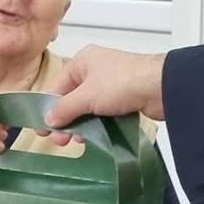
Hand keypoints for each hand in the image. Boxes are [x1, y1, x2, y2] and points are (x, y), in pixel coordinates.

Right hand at [46, 46, 165, 129]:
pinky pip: (103, 114)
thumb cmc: (122, 83)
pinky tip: (93, 138)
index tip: (42, 129)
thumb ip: (65, 108)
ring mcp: (111, 85)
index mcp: (83, 62)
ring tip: (77, 141)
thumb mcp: (87, 96)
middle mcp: (95, 71)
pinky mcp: (124, 99)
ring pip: (88, 108)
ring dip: (81, 125)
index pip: (57, 86)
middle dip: (65, 120)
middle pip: (72, 98)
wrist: (161, 88)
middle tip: (60, 141)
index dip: (48, 108)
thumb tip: (48, 119)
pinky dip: (97, 125)